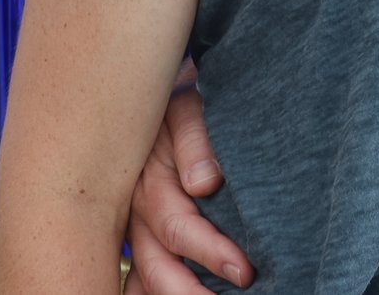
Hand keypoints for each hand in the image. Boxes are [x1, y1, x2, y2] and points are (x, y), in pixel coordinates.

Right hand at [122, 60, 251, 292]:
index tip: (244, 271)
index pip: (179, 229)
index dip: (212, 252)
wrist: (148, 102)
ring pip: (146, 281)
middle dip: (194, 293)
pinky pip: (136, 282)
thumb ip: (195, 142)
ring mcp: (134, 232)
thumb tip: (205, 183)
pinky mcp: (138, 240)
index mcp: (150, 185)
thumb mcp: (187, 110)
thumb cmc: (177, 108)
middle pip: (158, 269)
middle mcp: (136, 216)